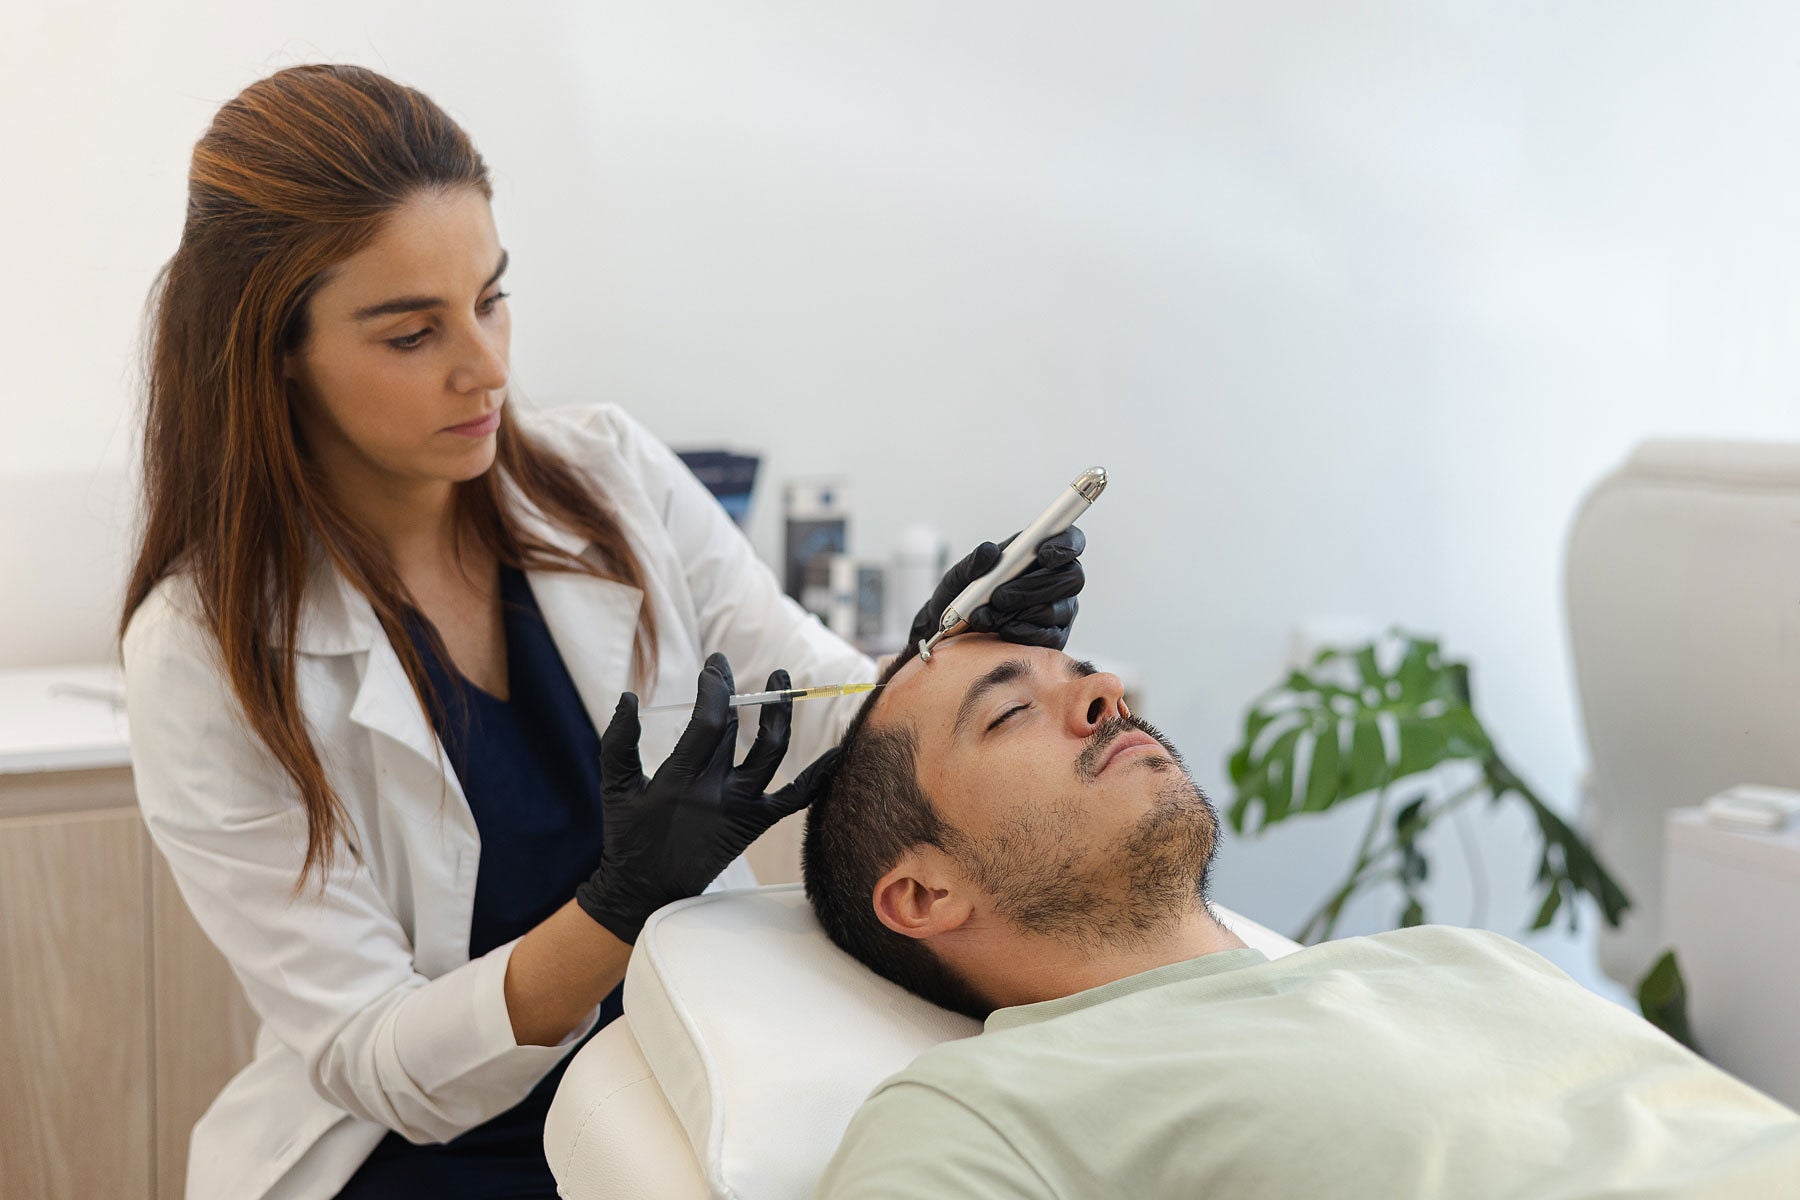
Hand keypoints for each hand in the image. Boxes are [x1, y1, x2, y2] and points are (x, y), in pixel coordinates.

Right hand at [575, 654, 809, 943]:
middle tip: (724, 665)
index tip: (713, 667)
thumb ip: (619, 742)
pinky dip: (818, 776)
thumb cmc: (628, 835)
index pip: (709, 724)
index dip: (715, 690)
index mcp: (680, 782)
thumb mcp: (614, 788)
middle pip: (736, 731)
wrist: (648, 890)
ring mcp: (741, 810)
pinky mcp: (756, 824)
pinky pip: (795, 798)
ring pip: (772, 753)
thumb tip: (629, 697)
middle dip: (733, 691)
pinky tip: (837, 751)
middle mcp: (716, 794)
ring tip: (780, 677)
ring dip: (779, 713)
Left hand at [907, 526, 1085, 651]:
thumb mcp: (959, 577)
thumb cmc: (964, 598)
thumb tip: (990, 552)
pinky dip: (1021, 632)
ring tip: (987, 616)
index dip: (1065, 545)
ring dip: (1019, 612)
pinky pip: (1049, 636)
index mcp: (1040, 553)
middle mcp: (1058, 579)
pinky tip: (1001, 630)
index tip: (1044, 554)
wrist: (955, 635)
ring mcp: (1060, 610)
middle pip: (1072, 578)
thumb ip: (973, 562)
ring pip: (1056, 609)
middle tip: (1000, 596)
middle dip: (1034, 587)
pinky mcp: (1055, 637)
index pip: (1071, 541)